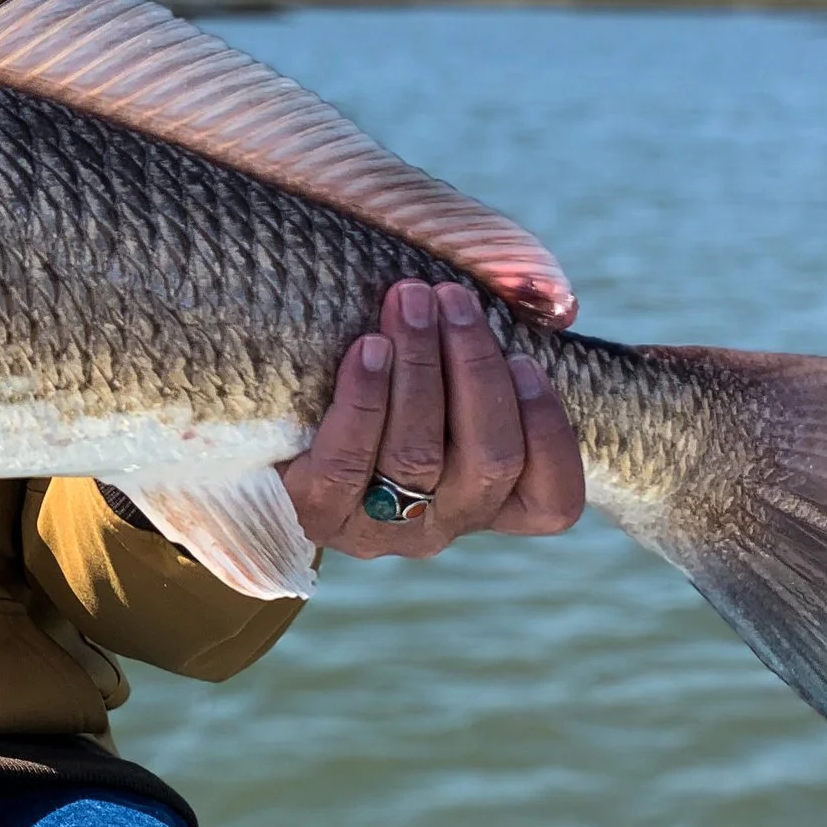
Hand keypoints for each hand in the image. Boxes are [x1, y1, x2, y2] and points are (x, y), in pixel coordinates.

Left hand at [280, 279, 583, 561]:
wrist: (268, 418)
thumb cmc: (382, 373)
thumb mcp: (446, 357)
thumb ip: (498, 335)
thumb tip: (558, 305)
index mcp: (491, 500)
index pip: (553, 501)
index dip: (549, 433)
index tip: (525, 358)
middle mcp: (444, 523)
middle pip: (488, 460)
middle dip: (475, 368)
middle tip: (452, 298)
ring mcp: (381, 528)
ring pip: (419, 456)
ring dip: (420, 367)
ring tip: (409, 301)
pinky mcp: (318, 514)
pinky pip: (348, 462)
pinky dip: (365, 399)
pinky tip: (368, 348)